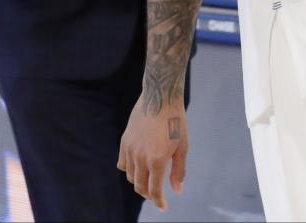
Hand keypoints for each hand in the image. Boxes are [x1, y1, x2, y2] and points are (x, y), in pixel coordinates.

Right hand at [119, 96, 187, 210]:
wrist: (160, 97)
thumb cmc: (176, 121)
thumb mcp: (183, 146)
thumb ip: (178, 170)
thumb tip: (177, 190)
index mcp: (157, 160)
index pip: (154, 190)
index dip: (158, 202)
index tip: (163, 207)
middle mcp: (141, 157)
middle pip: (140, 186)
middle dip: (149, 193)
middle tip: (157, 193)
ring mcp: (130, 149)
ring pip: (130, 176)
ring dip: (139, 181)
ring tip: (150, 178)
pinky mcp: (124, 142)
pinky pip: (123, 164)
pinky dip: (130, 169)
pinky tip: (139, 166)